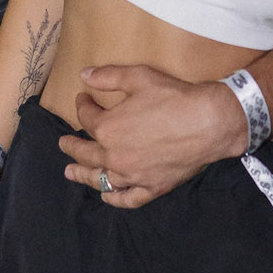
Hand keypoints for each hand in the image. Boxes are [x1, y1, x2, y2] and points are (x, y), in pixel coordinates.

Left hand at [58, 66, 247, 208]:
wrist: (209, 122)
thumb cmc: (174, 97)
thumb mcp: (138, 77)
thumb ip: (108, 76)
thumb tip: (83, 75)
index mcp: (107, 128)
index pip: (87, 118)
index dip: (82, 105)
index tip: (83, 98)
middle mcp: (114, 155)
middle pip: (85, 152)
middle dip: (72, 144)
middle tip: (63, 142)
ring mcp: (132, 175)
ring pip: (100, 178)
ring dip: (82, 174)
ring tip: (70, 172)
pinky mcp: (152, 187)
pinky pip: (127, 198)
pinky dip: (113, 198)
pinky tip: (106, 195)